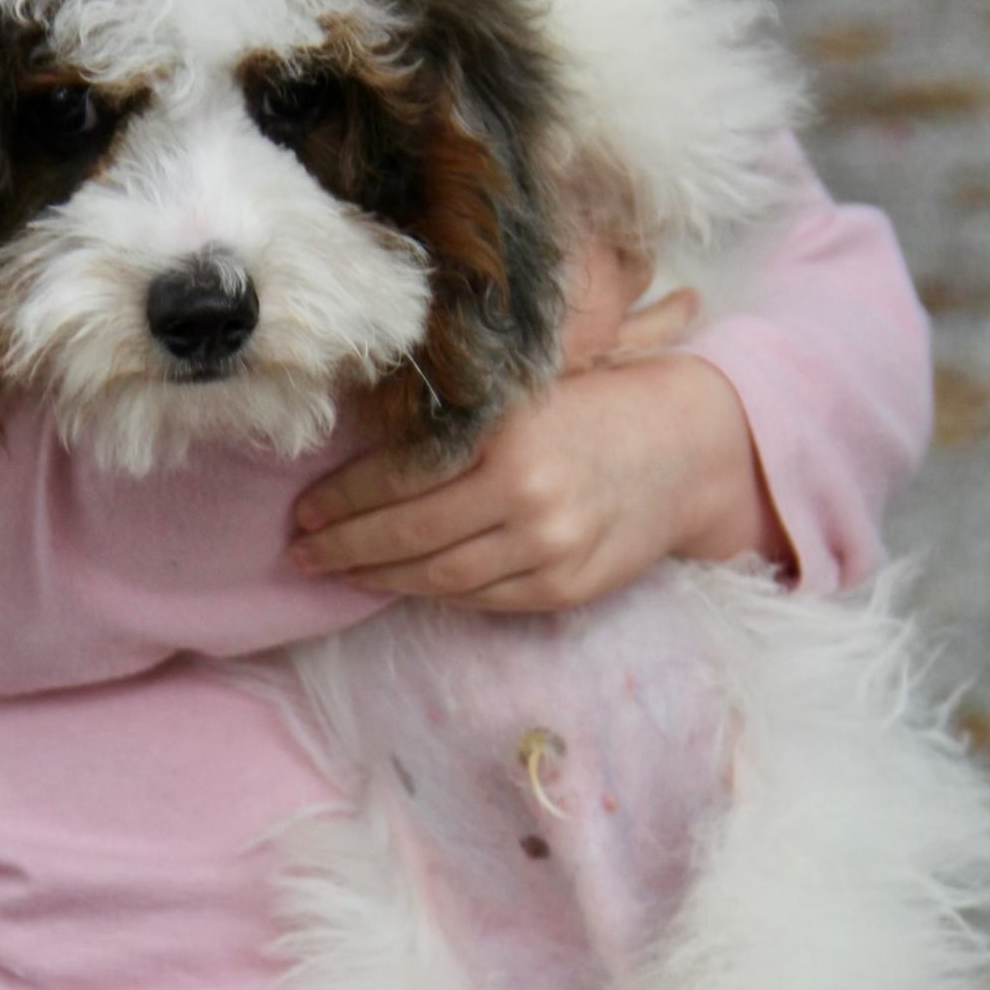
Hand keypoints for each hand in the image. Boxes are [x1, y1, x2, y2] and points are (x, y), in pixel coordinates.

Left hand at [291, 292, 784, 611]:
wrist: (688, 451)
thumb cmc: (599, 406)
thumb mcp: (528, 390)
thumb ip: (460, 419)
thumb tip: (365, 447)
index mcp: (508, 433)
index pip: (402, 476)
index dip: (345, 499)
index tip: (304, 510)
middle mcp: (526, 494)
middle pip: (409, 534)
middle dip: (345, 547)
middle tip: (301, 551)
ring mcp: (547, 548)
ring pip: (439, 576)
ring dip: (378, 578)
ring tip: (336, 572)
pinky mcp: (563, 587)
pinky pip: (480, 599)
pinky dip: (432, 595)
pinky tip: (400, 585)